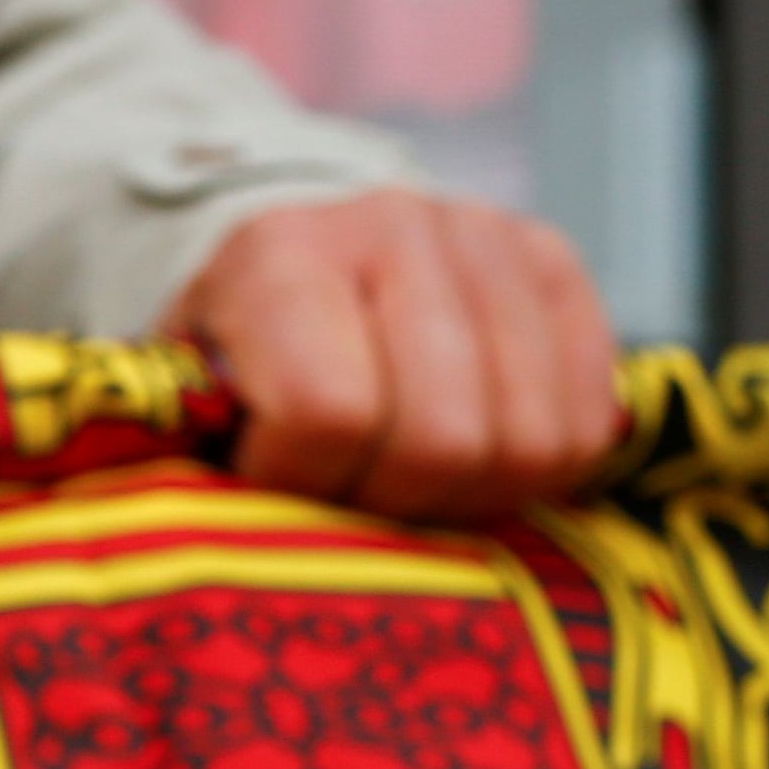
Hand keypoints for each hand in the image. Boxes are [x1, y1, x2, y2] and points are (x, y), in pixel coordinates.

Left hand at [165, 191, 627, 523]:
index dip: (306, 485)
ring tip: (411, 488)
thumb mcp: (182, 406)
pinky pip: (586, 421)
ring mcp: (488, 236)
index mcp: (278, 256)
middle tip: (355, 502)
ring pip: (528, 440)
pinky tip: (476, 465)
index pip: (328, 414)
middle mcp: (392, 224)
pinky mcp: (557, 264)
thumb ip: (197, 460)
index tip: (273, 487)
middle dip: (396, 504)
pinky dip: (537, 472)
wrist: (292, 254)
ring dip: (471, 497)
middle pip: (443, 439)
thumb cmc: (229, 361)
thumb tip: (243, 544)